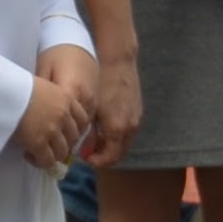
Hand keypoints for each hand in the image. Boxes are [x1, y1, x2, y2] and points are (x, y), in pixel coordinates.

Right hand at [12, 49, 97, 170]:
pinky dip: (40, 162)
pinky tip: (29, 155)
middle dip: (64, 144)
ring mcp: (53, 131)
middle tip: (50, 145)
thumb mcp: (40, 85)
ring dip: (53, 155)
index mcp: (66, 98)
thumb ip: (50, 98)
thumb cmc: (16, 85)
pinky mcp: (39, 144)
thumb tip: (47, 109)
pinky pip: (47, 161)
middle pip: (74, 137)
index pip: (83, 119)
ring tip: (39, 153)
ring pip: (63, 152)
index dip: (75, 129)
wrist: (3, 92)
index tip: (64, 133)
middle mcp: (64, 116)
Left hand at [87, 47, 144, 164]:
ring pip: (124, 142)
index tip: (84, 156)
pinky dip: (117, 135)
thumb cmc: (100, 81)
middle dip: (103, 155)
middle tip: (87, 150)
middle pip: (119, 153)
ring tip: (94, 137)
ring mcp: (136, 119)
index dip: (96, 161)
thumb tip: (85, 149)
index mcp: (118, 129)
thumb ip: (88, 134)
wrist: (118, 60)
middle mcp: (131, 127)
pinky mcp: (138, 111)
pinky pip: (128, 131)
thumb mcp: (89, 109)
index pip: (110, 158)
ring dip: (110, 145)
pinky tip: (104, 124)